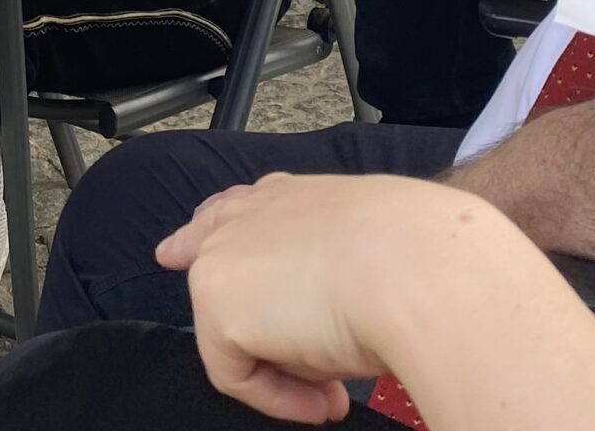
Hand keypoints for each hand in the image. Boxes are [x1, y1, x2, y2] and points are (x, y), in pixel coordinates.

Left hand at [156, 175, 470, 420]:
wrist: (418, 270)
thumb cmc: (415, 259)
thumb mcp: (363, 252)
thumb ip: (317, 269)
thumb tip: (311, 320)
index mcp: (287, 196)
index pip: (230, 212)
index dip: (204, 234)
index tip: (176, 251)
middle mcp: (247, 215)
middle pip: (204, 255)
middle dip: (231, 312)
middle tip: (286, 367)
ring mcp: (222, 255)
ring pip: (233, 329)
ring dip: (283, 370)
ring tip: (335, 390)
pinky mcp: (216, 305)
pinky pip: (235, 373)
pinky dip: (277, 398)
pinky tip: (323, 397)